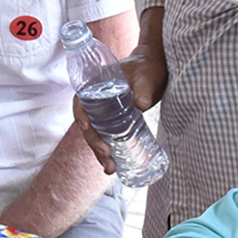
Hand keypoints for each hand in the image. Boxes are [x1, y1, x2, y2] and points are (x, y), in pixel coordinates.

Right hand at [75, 43, 167, 175]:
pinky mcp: (115, 120)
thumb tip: (141, 105)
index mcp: (96, 85)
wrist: (157, 69)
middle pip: (88, 124)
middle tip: (107, 157)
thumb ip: (143, 89)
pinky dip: (108, 150)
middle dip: (94, 143)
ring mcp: (105, 112)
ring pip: (96, 134)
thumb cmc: (149, 68)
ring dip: (100, 152)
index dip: (80, 115)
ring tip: (110, 168)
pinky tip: (115, 164)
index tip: (86, 127)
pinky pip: (107, 136)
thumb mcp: (147, 77)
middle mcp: (97, 101)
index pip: (80, 102)